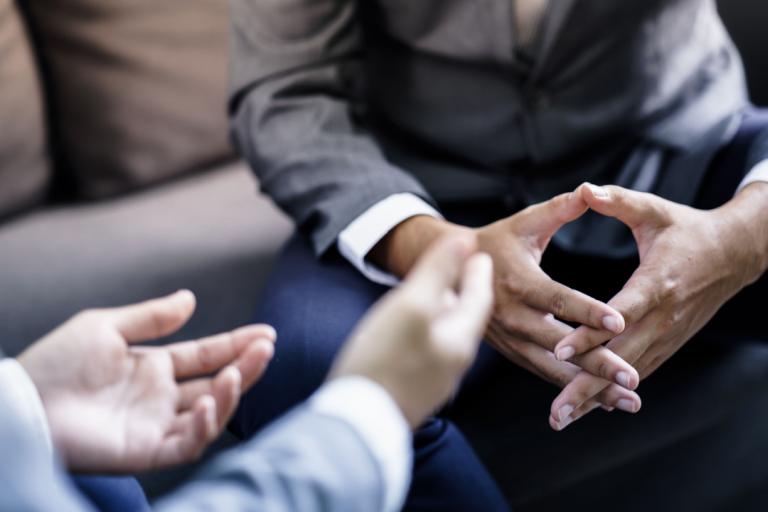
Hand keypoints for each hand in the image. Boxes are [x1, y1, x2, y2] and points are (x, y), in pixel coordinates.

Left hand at [18, 291, 275, 472]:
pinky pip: (185, 446)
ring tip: (237, 373)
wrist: (23, 400)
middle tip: (266, 348)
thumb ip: (152, 317)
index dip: (237, 345)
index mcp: (154, 367)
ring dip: (230, 395)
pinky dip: (202, 428)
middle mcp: (162, 398)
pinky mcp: (145, 452)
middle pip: (217, 384)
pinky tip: (205, 404)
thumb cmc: (56, 362)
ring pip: (209, 415)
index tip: (266, 333)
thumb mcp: (105, 326)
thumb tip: (191, 299)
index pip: (206, 356)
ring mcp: (155, 425)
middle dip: (245, 367)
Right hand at [330, 235, 492, 427]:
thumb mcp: (412, 305)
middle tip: (462, 269)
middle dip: (464, 291)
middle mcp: (452, 362)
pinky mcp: (412, 390)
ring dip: (444, 311)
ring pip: (446, 335)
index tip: (478, 252)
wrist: (356, 425)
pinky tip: (409, 330)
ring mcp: (432, 379)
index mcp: (460, 339)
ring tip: (436, 295)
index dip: (477, 272)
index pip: (479, 298)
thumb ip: (439, 271)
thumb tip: (465, 241)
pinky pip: (427, 351)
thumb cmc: (383, 361)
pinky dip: (426, 331)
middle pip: (464, 317)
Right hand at [477, 191, 638, 395]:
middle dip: (597, 363)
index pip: (558, 299)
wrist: (450, 272)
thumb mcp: (523, 223)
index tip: (620, 322)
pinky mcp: (511, 352)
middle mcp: (513, 316)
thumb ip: (557, 210)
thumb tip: (588, 192)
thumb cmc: (495, 243)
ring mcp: (510, 339)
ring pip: (552, 368)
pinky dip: (571, 388)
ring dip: (589, 386)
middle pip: (559, 344)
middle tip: (632, 379)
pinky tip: (602, 400)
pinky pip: (543, 373)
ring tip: (627, 401)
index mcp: (518, 281)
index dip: (587, 311)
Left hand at [549, 183, 767, 429]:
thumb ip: (619, 201)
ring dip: (595, 398)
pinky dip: (612, 392)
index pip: (619, 313)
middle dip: (585, 386)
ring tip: (561, 419)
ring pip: (627, 373)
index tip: (561, 350)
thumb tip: (585, 189)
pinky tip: (586, 408)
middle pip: (620, 357)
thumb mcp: (654, 210)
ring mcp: (668, 335)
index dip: (591, 332)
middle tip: (555, 412)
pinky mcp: (668, 343)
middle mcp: (663, 317)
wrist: (734, 253)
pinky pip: (637, 371)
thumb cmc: (687, 229)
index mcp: (657, 282)